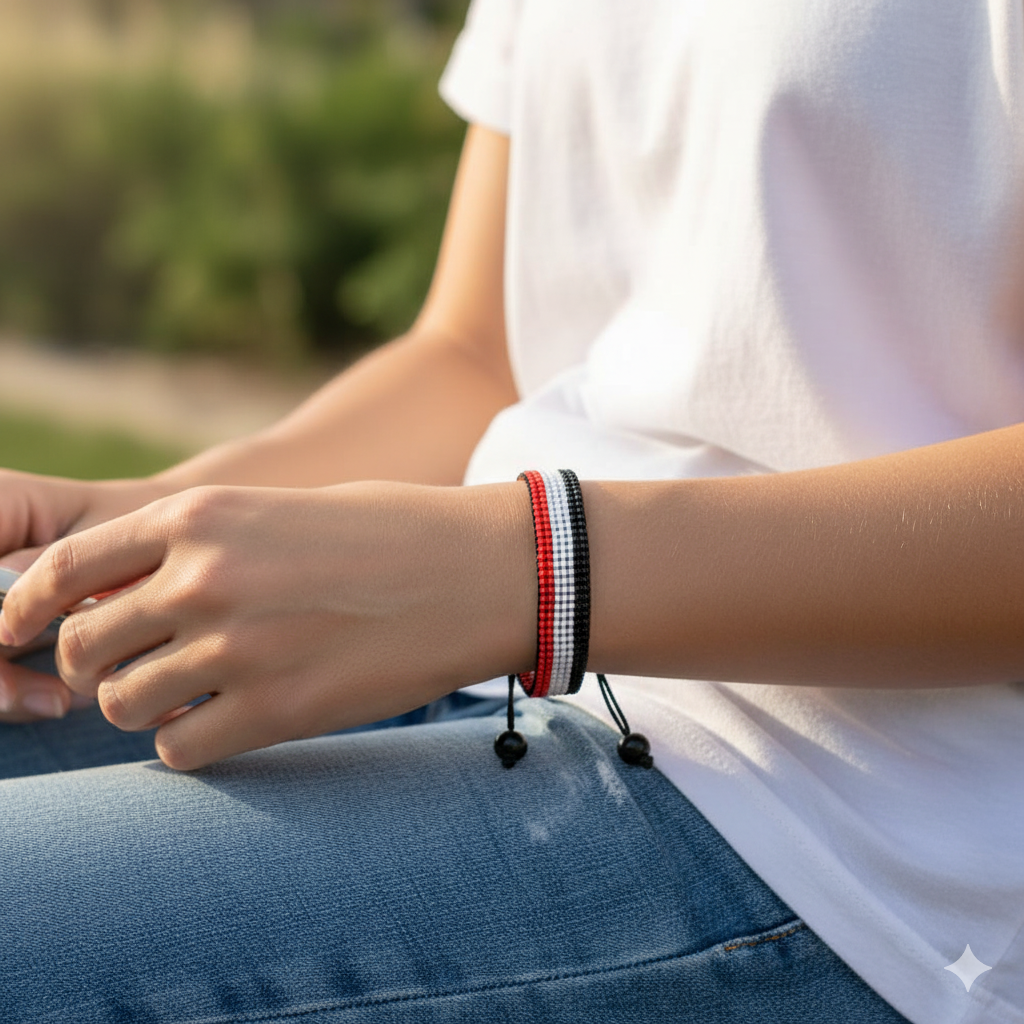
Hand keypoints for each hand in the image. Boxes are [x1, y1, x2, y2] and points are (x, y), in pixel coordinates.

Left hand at [0, 482, 535, 768]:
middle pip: (80, 647)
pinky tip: (226, 722)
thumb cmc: (386, 530)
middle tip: (127, 672)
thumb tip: (131, 593)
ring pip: (120, 706)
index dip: (25, 607)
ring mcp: (236, 649)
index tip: (19, 635)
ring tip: (189, 695)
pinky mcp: (276, 711)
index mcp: (200, 517)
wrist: (476, 571)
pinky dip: (188, 743)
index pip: (66, 568)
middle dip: (89, 667)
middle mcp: (204, 580)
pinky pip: (178, 750)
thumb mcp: (278, 508)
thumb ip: (198, 543)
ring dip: (141, 708)